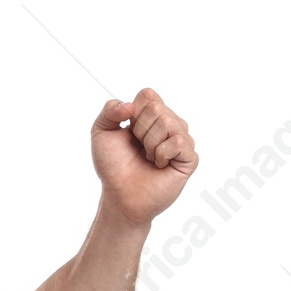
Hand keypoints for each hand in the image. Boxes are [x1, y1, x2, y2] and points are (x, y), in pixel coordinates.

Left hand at [91, 88, 197, 224]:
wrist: (120, 195)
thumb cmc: (113, 167)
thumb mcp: (101, 132)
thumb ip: (109, 110)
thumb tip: (130, 105)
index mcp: (152, 116)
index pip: (148, 95)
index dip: (134, 113)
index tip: (128, 132)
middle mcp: (170, 125)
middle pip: (157, 108)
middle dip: (140, 131)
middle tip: (139, 150)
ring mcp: (181, 141)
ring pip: (168, 122)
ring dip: (150, 144)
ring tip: (149, 158)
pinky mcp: (189, 158)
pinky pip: (179, 142)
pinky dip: (162, 154)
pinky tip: (159, 165)